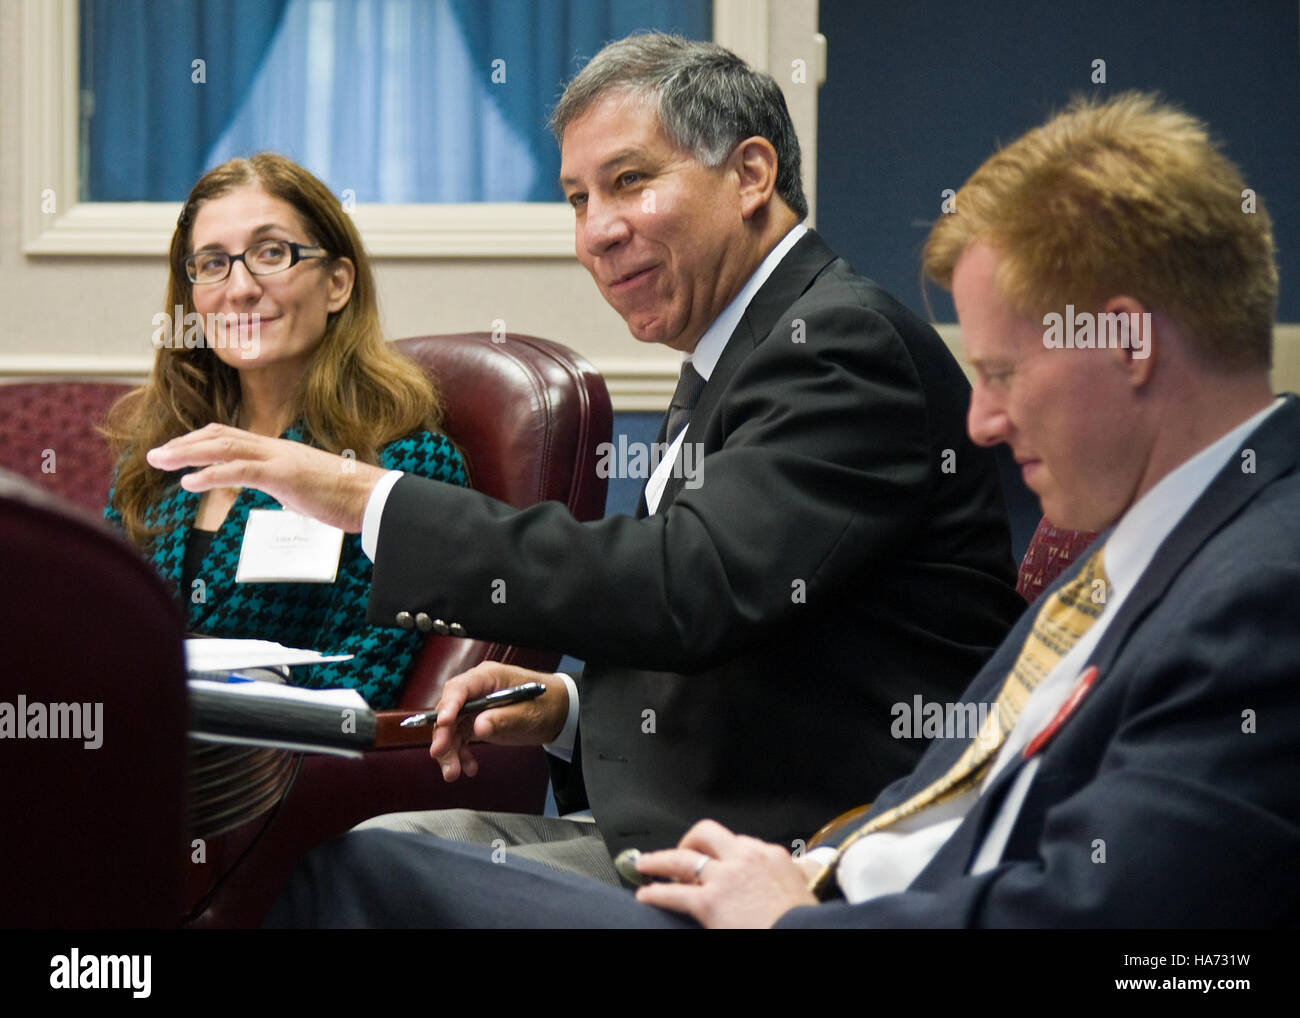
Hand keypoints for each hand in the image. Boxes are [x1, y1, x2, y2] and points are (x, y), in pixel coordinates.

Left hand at [145, 423, 387, 531]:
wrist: (374, 498)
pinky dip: (210, 474)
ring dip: (187, 453)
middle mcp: (275, 448)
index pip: (232, 435)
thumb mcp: (309, 488)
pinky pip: (240, 471)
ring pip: (224, 446)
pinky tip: (189, 483)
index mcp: (279, 450)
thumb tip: (283, 494)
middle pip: (220, 435)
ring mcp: (279, 459)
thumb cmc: (346, 497)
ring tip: (160, 461)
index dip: (200, 440)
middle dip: (183, 443)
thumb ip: (290, 486)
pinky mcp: (283, 476)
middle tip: (154, 455)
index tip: (177, 450)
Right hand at [427, 663, 569, 780]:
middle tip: (441, 754)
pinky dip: (460, 754)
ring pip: (450, 728)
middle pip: (450, 709)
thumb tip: (479, 726)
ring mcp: (474, 706)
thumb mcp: (529, 714)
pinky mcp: (475, 722)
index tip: (444, 723)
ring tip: (453, 772)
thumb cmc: (545, 705)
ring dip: (449, 751)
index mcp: (489, 677)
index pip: (461, 687)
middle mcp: (477, 690)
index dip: (449, 705)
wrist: (556, 713)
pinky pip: (459, 738)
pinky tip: (469, 767)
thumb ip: (505, 719)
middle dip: (443, 734)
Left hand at [633, 819, 817, 928]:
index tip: (714, 857)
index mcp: (770, 855)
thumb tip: (795, 873)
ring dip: (659, 860)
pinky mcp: (708, 901)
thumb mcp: (802, 888)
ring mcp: (725, 878)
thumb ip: (792, 875)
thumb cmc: (799, 921)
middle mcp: (745, 858)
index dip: (722, 850)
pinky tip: (646, 895)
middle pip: (706, 834)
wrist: (800, 937)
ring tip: (645, 864)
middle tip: (680, 851)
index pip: (738, 840)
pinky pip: (673, 892)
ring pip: (682, 858)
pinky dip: (655, 892)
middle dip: (689, 841)